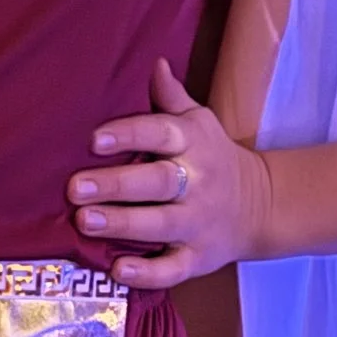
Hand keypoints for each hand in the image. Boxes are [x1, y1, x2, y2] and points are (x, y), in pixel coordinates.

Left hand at [67, 57, 275, 288]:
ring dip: (123, 224)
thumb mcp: (199, 122)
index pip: (161, 134)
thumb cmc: (214, 157)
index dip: (129, 136)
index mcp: (194, 144)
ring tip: (85, 221)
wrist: (260, 206)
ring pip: (162, 225)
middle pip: (158, 182)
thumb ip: (172, 97)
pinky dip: (148, 274)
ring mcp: (199, 224)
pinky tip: (118, 270)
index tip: (94, 140)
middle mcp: (199, 183)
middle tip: (76, 188)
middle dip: (116, 185)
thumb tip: (154, 63)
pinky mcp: (199, 259)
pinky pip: (174, 269)